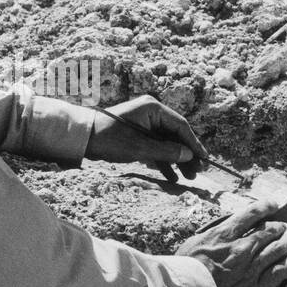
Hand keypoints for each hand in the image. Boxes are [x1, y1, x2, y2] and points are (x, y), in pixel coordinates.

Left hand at [84, 95, 208, 182]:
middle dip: (186, 155)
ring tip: (187, 178)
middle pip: (176, 135)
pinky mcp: (138, 135)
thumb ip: (166, 151)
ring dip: (177, 160)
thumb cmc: (109, 139)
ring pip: (167, 143)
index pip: (181, 126)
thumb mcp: (140, 147)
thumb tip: (189, 155)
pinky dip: (163, 161)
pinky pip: (156, 148)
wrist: (82, 138)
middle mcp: (151, 113)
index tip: (204, 159)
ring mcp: (145, 124)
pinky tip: (172, 177)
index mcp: (153, 109)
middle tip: (197, 173)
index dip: (194, 144)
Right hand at [175, 199, 286, 286]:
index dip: (266, 206)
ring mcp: (252, 266)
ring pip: (279, 247)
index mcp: (224, 234)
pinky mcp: (257, 286)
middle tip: (285, 226)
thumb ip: (213, 234)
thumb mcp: (194, 242)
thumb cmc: (184, 271)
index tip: (273, 204)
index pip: (251, 213)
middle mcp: (242, 246)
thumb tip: (225, 228)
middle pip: (270, 230)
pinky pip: (282, 270)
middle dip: (280, 226)